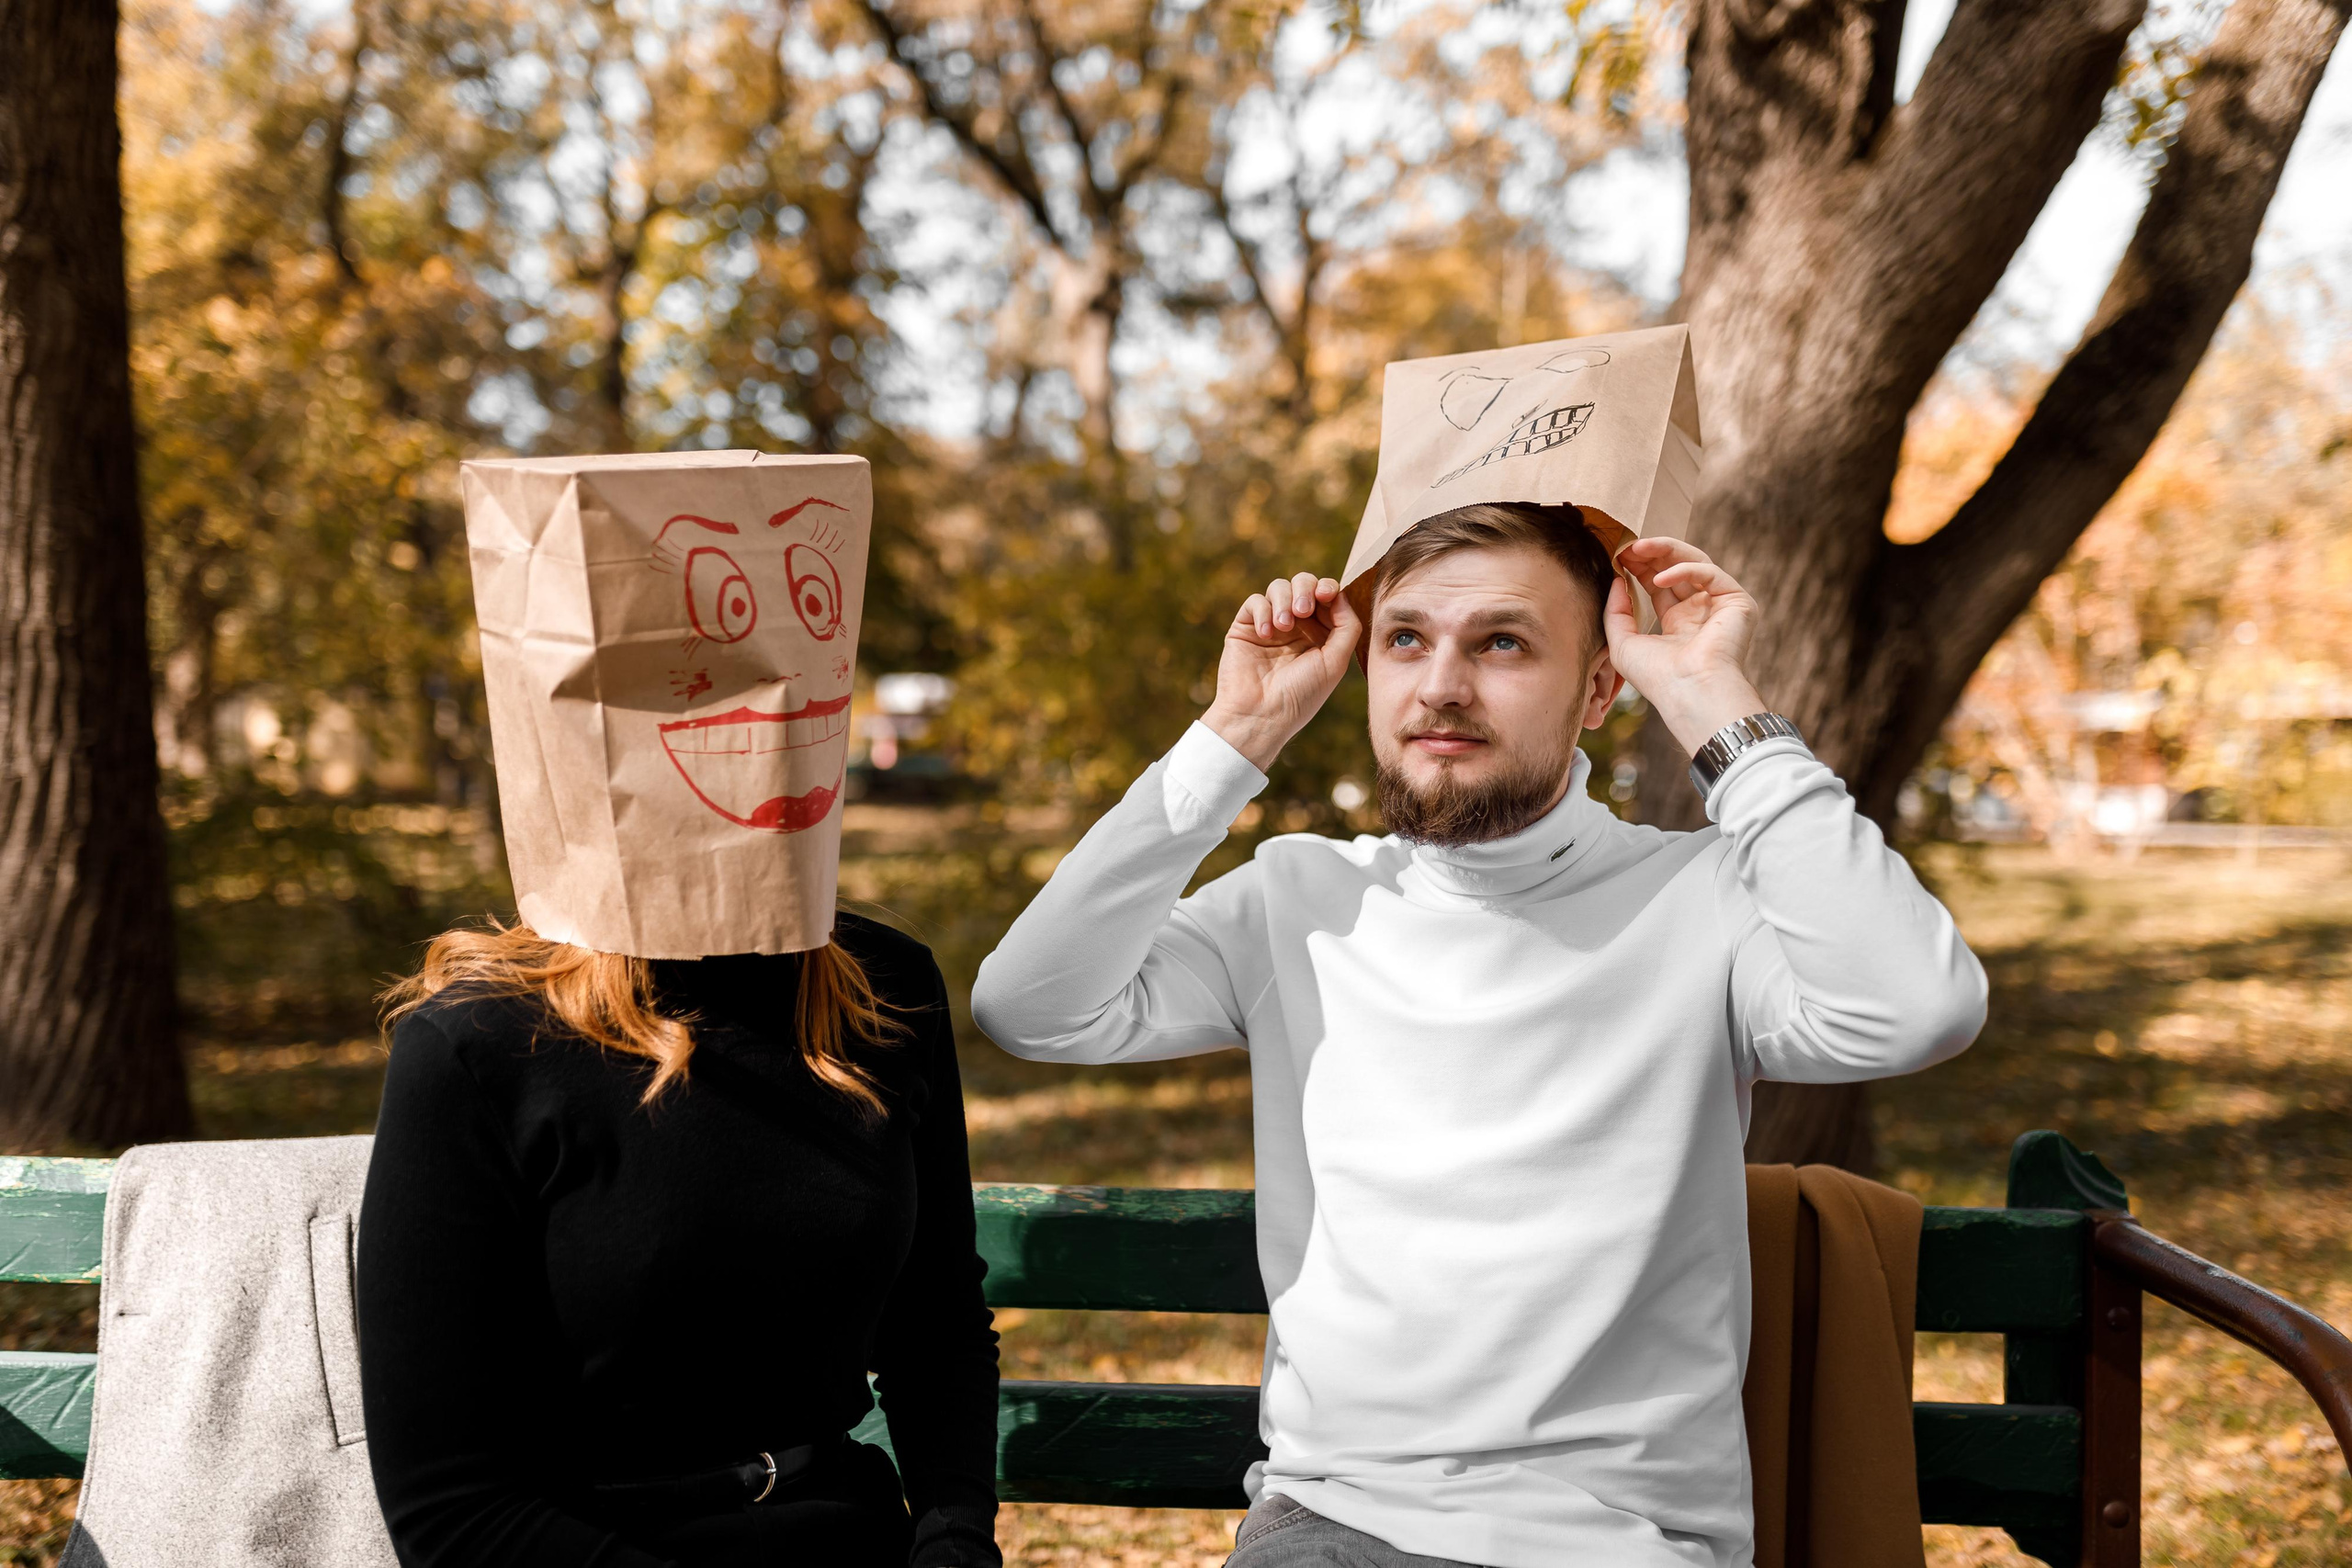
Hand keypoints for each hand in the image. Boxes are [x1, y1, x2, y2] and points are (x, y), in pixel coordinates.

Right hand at [1203, 571, 1361, 770]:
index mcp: (1320, 635)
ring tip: (1284, 625)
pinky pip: (1255, 601)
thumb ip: (1347, 626)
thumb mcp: (1335, 662)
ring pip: (1279, 587)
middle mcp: (1296, 627)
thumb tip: (1339, 595)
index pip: (1327, 598)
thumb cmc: (1300, 694)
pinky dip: (1262, 611)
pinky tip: (1266, 634)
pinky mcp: (1245, 627)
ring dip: (1284, 599)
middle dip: (1306, 589)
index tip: (1327, 594)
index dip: (1328, 589)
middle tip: (1303, 609)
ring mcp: (1270, 625)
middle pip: (1304, 585)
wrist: (1260, 715)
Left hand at [1603, 537, 1768, 753]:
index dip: (1639, 568)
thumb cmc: (1656, 677)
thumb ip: (1616, 611)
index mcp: (1679, 623)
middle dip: (1651, 555)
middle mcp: (1701, 612)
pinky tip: (1660, 576)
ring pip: (1695, 562)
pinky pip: (1710, 573)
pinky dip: (1685, 569)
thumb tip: (1616, 581)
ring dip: (1666, 551)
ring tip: (1638, 547)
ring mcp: (1720, 605)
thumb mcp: (1623, 643)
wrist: (1689, 691)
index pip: (1659, 584)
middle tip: (1627, 546)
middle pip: (1676, 569)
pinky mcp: (1738, 601)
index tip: (1618, 556)